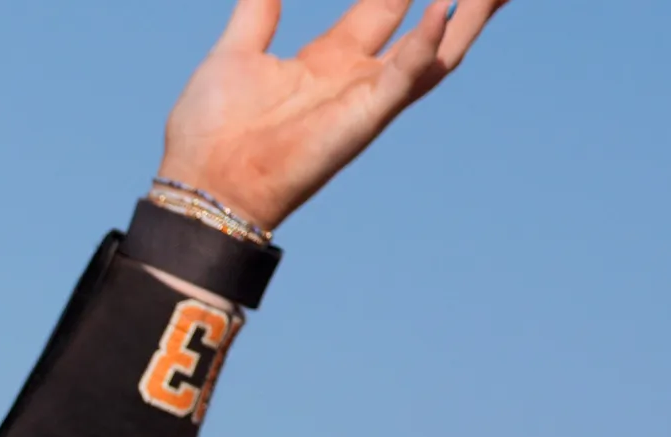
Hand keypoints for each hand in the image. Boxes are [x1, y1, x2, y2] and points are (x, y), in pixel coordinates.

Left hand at [159, 0, 507, 231]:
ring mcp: (365, 98)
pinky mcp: (362, 118)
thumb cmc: (211, 130)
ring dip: (469, 15)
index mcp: (328, 60)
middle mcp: (356, 78)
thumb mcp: (236, 52)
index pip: (384, 6)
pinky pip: (403, 77)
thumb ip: (258, 11)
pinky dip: (426, 45)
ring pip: (437, 50)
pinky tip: (443, 9)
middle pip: (426, 25)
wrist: (201, 184)